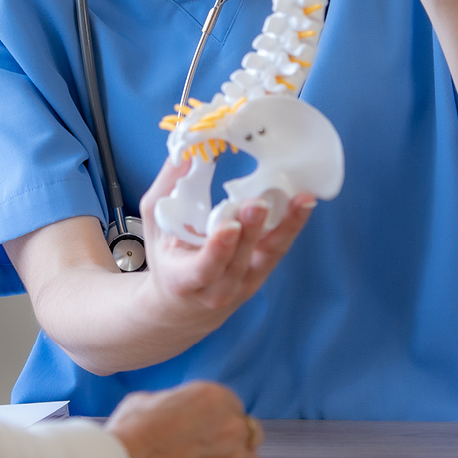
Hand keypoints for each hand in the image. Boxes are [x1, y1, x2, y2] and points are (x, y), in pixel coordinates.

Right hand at [106, 381, 262, 457]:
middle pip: (249, 434)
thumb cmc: (129, 434)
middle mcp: (233, 430)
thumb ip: (180, 405)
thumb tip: (182, 412)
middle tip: (207, 447)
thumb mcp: (150, 400)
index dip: (217, 416)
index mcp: (215, 398)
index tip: (204, 425)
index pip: (232, 405)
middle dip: (233, 440)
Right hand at [136, 158, 314, 337]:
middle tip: (259, 202)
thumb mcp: (155, 226)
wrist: (185, 306)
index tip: (228, 227)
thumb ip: (168, 189)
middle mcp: (220, 288)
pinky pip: (278, 248)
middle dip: (251, 231)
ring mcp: (246, 283)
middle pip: (240, 260)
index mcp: (185, 280)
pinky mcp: (263, 271)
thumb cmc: (167, 259)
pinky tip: (302, 204)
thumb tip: (184, 151)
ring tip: (300, 201)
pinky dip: (291, 225)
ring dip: (286, 227)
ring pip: (268, 255)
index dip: (218, 249)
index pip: (204, 268)